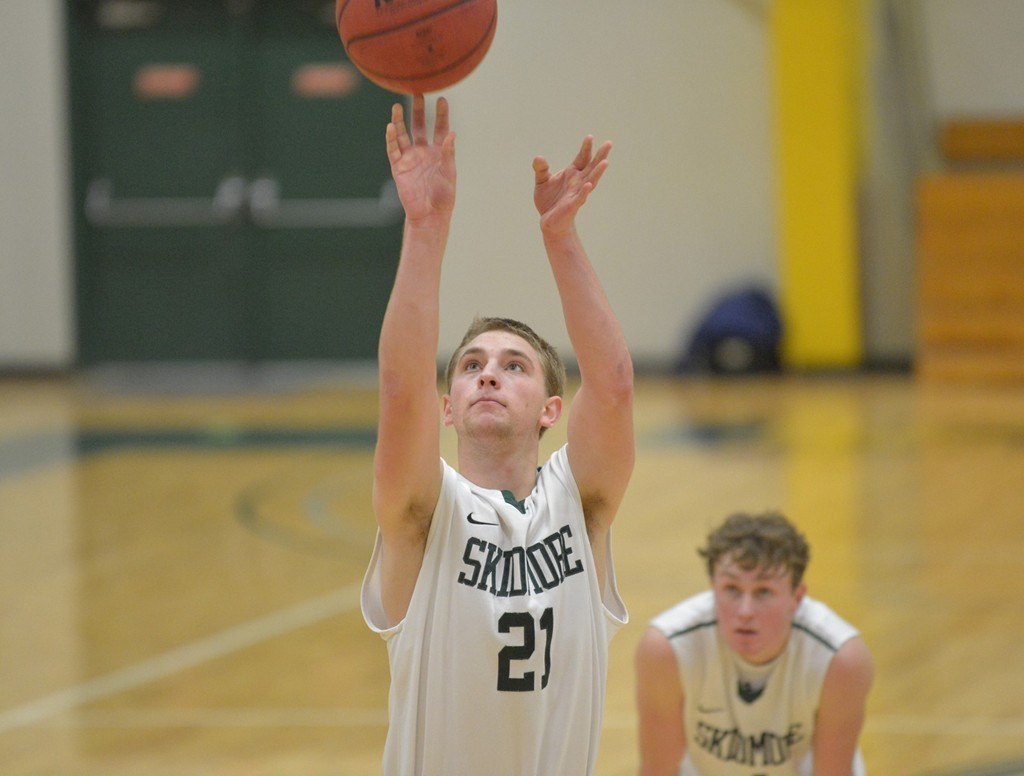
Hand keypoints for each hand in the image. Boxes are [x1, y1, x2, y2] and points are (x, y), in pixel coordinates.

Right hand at [386, 95, 455, 223]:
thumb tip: (452, 134)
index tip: (442, 99)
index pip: (440, 128)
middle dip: (418, 110)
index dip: (441, 115)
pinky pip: (393, 150)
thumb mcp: (450, 173)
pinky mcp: (399, 167)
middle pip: (419, 126)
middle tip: (417, 93)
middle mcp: (423, 152)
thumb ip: (449, 153)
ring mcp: (410, 158)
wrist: (430, 214)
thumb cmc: (444, 197)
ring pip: (403, 135)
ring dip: (400, 121)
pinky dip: (391, 138)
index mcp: (439, 152)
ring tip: (396, 105)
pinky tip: (390, 126)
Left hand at [533, 135, 610, 236]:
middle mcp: (578, 182)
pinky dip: (584, 191)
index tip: (590, 137)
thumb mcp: (541, 181)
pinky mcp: (572, 206)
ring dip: (598, 172)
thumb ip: (541, 169)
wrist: (548, 221)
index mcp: (572, 173)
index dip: (586, 148)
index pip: (582, 158)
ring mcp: (577, 193)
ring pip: (590, 181)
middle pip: (592, 166)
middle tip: (609, 143)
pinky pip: (580, 198)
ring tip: (605, 162)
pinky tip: (589, 185)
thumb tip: (539, 157)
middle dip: (600, 155)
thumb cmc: (548, 200)